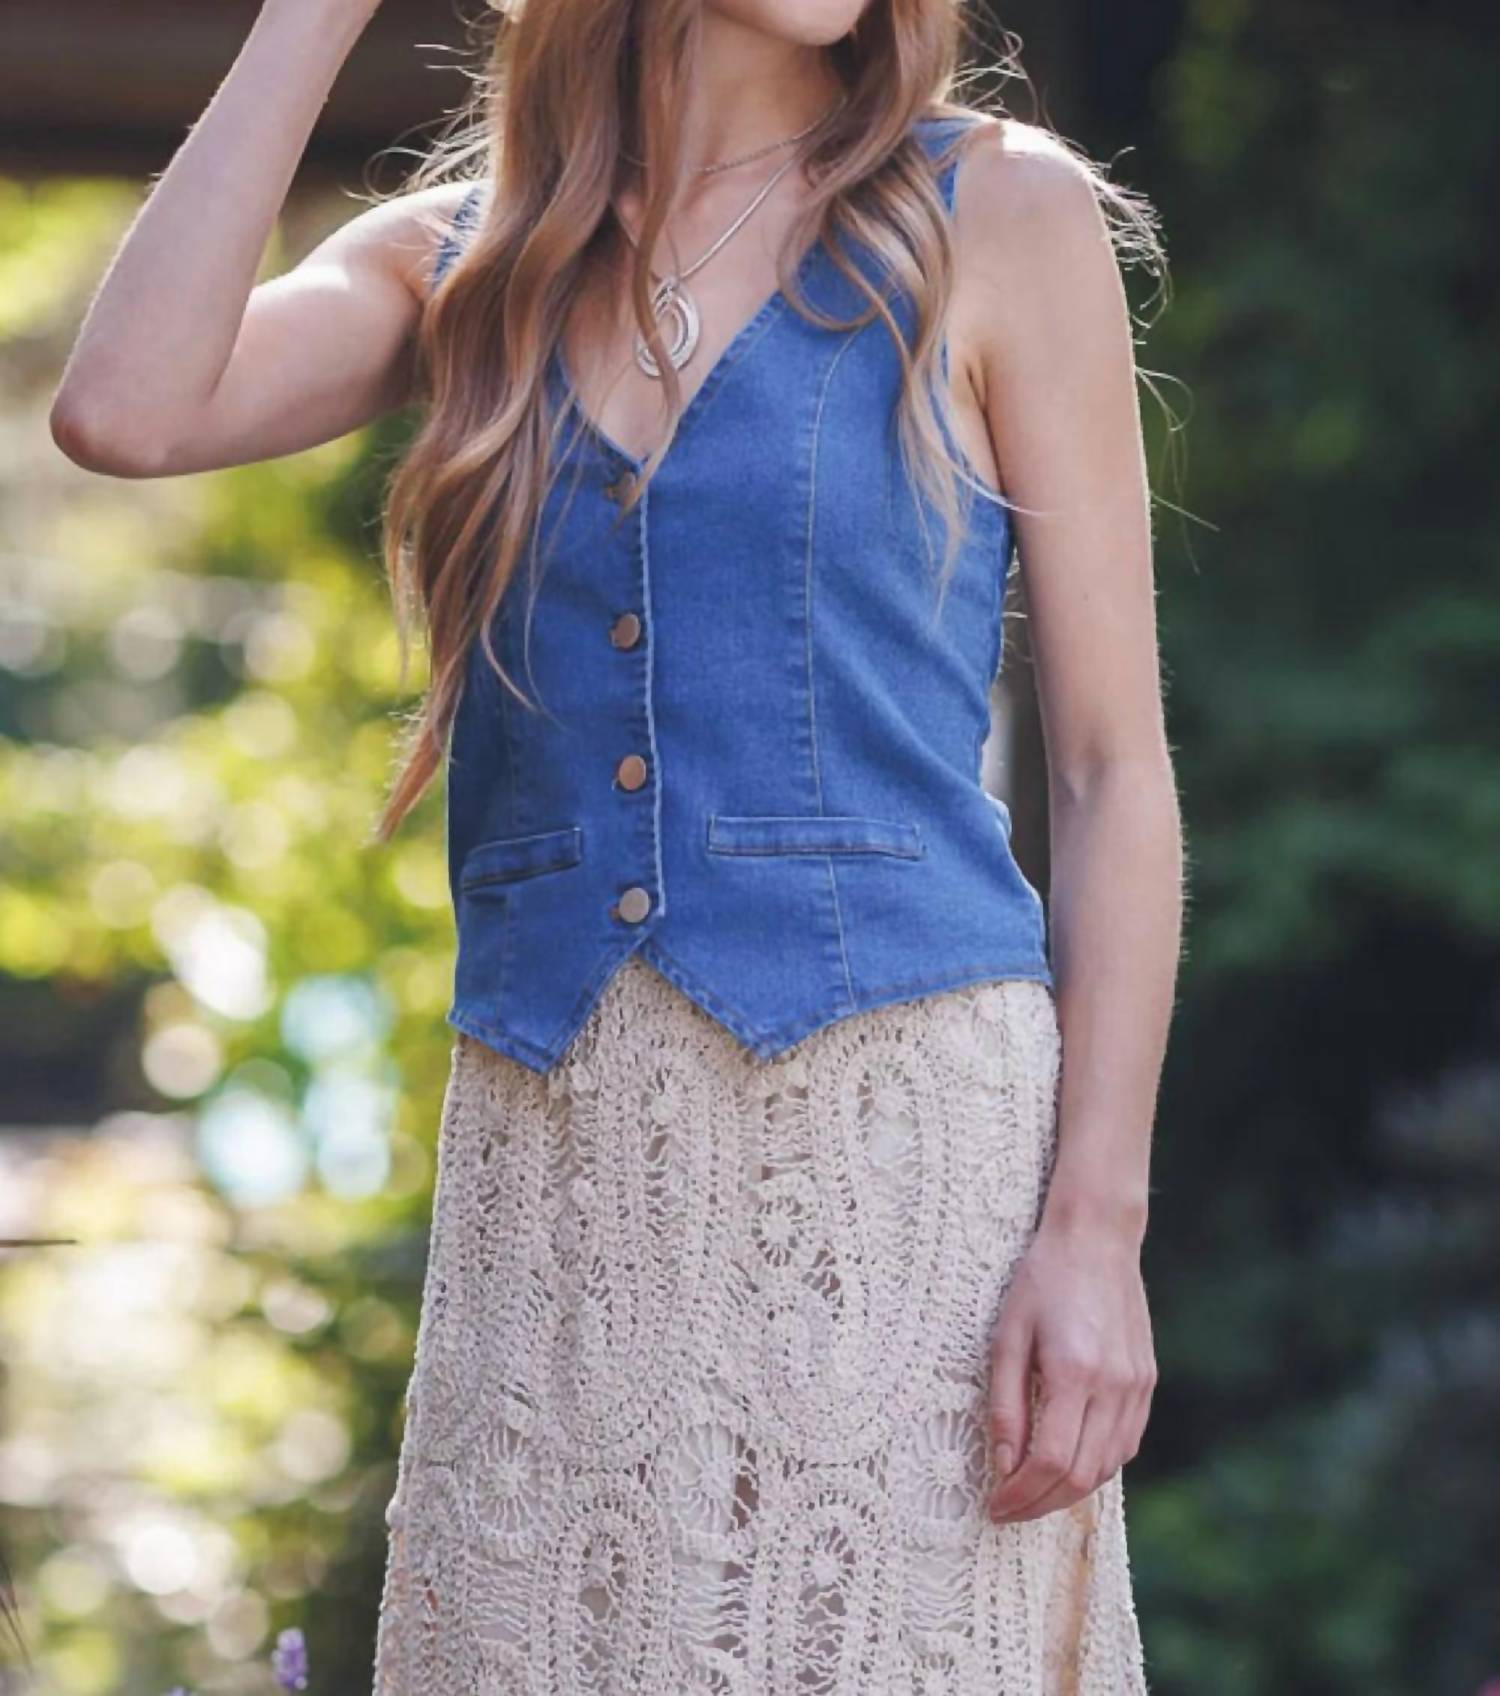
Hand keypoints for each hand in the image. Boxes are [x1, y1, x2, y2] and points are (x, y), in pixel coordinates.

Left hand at [984, 1214, 1155, 1523]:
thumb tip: (1003, 1465)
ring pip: (1108, 1467)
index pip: (1052, 1462)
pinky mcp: (1147, 1382)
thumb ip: (1005, 1404)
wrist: (1096, 1240)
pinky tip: (1069, 1463)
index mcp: (1074, 1373)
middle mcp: (1114, 1386)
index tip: (994, 1506)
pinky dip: (1096, 1466)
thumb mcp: (1007, 1336)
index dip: (1022, 1495)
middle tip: (1008, 1509)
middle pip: (1082, 1476)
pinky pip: (1126, 1444)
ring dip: (1069, 1491)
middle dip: (1041, 1504)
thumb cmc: (1041, 1281)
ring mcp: (1137, 1386)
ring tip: (1032, 1492)